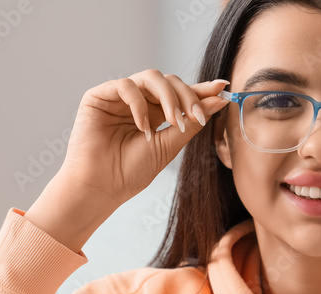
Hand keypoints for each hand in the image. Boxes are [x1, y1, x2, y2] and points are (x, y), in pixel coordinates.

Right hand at [56, 70, 230, 211]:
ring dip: (168, 97)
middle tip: (197, 116)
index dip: (201, 90)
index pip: (180, 95)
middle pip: (169, 82)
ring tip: (174, 121)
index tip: (222, 88)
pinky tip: (143, 127)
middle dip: (187, 96)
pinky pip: (125, 85)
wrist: (101, 188)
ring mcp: (118, 98)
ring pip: (150, 77)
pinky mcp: (98, 97)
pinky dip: (138, 104)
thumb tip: (219, 100)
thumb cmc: (130, 173)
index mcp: (154, 114)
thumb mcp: (168, 147)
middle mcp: (138, 102)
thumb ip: (191, 123)